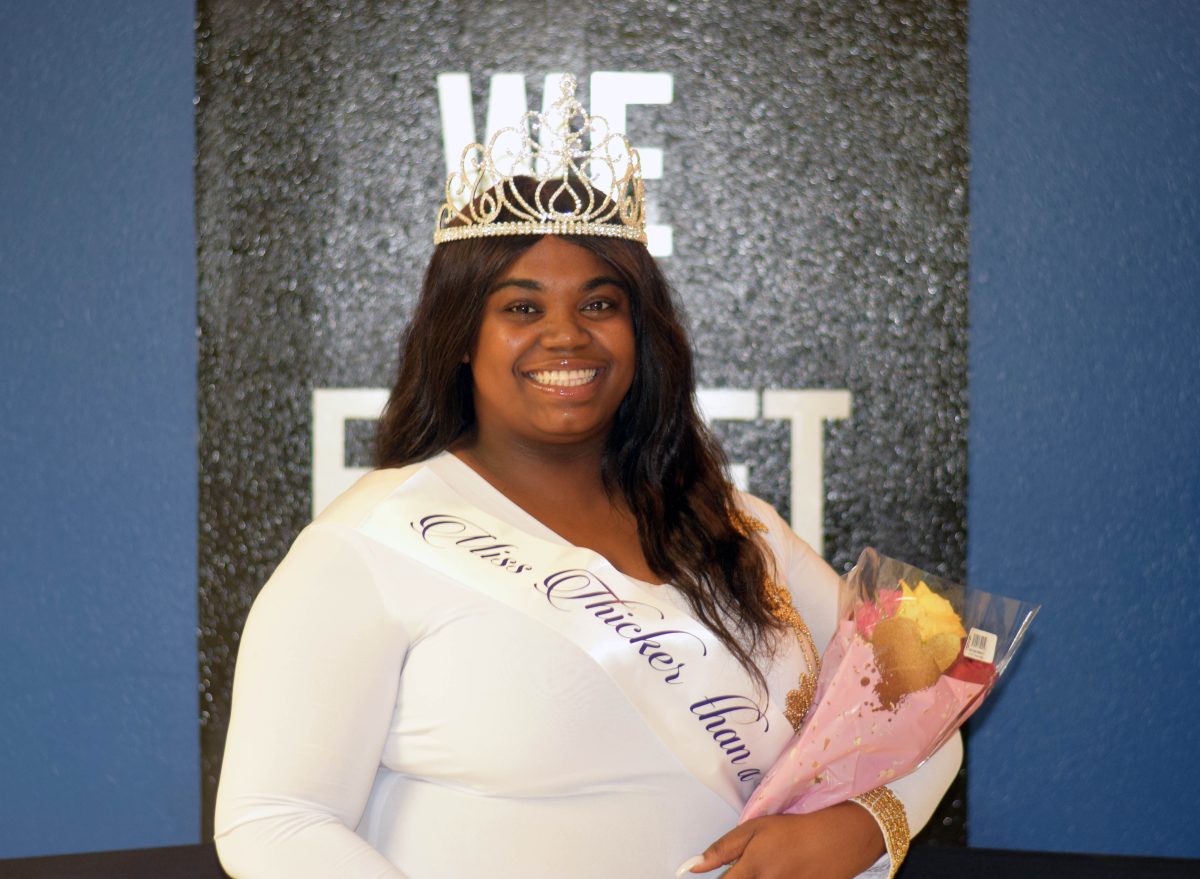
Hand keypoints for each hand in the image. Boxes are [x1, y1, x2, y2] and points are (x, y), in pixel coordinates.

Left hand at [679, 803, 885, 878]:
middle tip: (754, 866)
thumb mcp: (755, 829)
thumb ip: (723, 849)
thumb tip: (694, 867)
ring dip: (756, 878)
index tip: (713, 876)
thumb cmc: (794, 829)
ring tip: (769, 867)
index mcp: (753, 870)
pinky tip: (783, 871)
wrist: (839, 839)